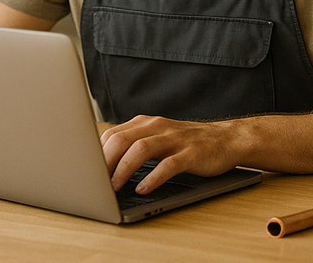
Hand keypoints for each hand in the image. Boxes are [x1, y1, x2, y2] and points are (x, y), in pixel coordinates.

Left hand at [100, 115, 238, 193]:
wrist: (226, 139)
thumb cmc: (186, 143)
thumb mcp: (157, 139)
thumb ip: (134, 145)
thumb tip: (103, 165)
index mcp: (146, 123)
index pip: (112, 133)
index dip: (95, 153)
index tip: (86, 172)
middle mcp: (158, 127)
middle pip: (122, 139)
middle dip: (105, 162)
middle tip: (95, 182)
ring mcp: (175, 139)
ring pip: (141, 149)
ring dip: (123, 169)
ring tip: (114, 187)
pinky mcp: (191, 154)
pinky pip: (168, 165)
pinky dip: (152, 178)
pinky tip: (142, 188)